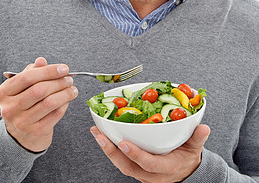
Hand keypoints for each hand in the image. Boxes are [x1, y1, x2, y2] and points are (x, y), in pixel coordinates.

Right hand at [0, 57, 77, 151]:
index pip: (27, 77)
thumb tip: (41, 61)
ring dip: (65, 93)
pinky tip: (67, 100)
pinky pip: (55, 114)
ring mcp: (21, 122)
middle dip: (59, 82)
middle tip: (69, 79)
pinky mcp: (35, 131)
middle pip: (39, 90)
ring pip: (49, 103)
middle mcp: (10, 108)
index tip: (64, 68)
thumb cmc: (24, 104)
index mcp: (4, 92)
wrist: (22, 133)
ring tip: (72, 89)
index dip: (48, 71)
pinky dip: (64, 105)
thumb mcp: (24, 86)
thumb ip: (33, 72)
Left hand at [90, 124, 209, 181]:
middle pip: (127, 166)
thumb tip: (204, 127)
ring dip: (107, 149)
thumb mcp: (195, 149)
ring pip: (120, 164)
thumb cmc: (187, 158)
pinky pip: (120, 161)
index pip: (148, 164)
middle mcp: (150, 174)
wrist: (184, 173)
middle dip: (112, 151)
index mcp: (166, 168)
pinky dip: (110, 149)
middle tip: (100, 135)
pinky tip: (102, 136)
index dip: (135, 154)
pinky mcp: (135, 168)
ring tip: (96, 133)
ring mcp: (141, 173)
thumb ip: (198, 138)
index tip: (123, 142)